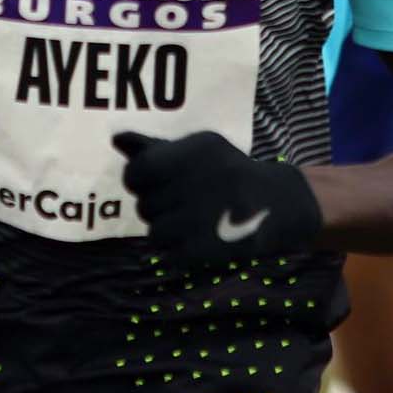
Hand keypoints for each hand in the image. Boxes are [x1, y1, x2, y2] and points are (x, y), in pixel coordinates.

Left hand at [113, 131, 322, 260]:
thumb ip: (154, 147)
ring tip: (193, 222)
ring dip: (168, 230)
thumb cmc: (228, 172)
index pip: (137, 172)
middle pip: (144, 206)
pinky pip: (168, 254)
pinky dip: (179, 250)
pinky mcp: (204, 249)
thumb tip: (116, 139)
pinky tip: (199, 238)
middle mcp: (196, 183)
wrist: (276, 204)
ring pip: (154, 232)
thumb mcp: (198, 149)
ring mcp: (200, 218)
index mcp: (193, 153)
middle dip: (158, 206)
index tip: (156, 182)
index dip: (140, 181)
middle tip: (184, 203)